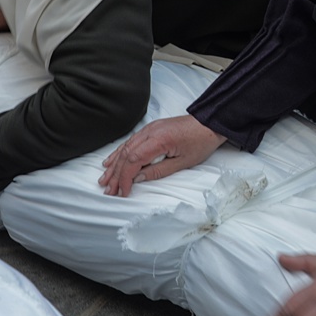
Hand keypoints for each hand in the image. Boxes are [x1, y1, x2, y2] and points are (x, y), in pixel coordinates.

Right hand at [99, 114, 225, 196]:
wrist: (210, 123)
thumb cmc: (201, 142)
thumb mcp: (182, 162)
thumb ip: (158, 171)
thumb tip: (138, 179)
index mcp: (159, 139)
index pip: (134, 160)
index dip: (125, 177)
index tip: (122, 191)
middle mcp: (150, 131)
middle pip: (126, 155)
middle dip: (116, 174)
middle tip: (109, 190)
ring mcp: (150, 128)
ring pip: (125, 148)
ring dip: (114, 165)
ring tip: (104, 179)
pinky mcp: (151, 129)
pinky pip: (130, 142)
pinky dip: (120, 153)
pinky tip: (111, 161)